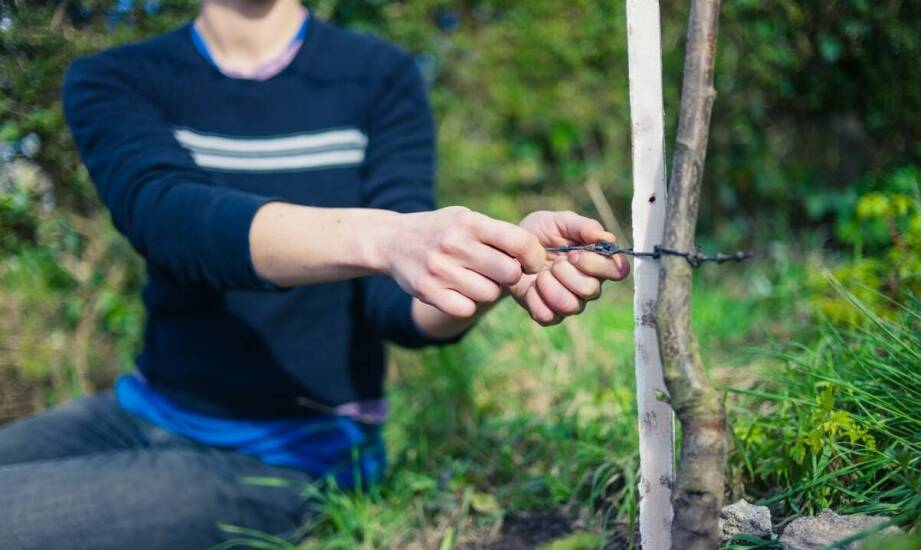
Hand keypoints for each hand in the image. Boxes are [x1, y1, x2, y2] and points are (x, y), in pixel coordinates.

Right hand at [382, 206, 545, 317]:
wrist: (392, 240)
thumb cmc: (442, 231)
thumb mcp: (466, 219)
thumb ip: (497, 233)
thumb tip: (538, 255)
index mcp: (469, 222)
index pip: (519, 242)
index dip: (535, 256)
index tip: (532, 263)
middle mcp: (454, 244)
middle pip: (509, 272)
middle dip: (512, 276)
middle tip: (503, 273)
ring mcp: (439, 269)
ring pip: (489, 294)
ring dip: (488, 290)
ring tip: (476, 279)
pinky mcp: (427, 291)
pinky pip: (466, 309)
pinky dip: (468, 304)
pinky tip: (460, 291)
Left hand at [510, 211, 629, 324]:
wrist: (509, 249)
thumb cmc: (540, 233)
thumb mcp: (560, 221)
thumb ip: (584, 227)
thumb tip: (607, 238)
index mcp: (598, 262)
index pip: (618, 271)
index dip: (598, 265)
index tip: (574, 254)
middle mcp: (589, 285)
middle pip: (592, 290)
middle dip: (568, 274)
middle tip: (553, 262)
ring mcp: (570, 302)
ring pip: (572, 306)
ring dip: (551, 287)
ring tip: (540, 274)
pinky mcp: (549, 314)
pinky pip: (548, 316)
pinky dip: (536, 299)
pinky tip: (531, 286)